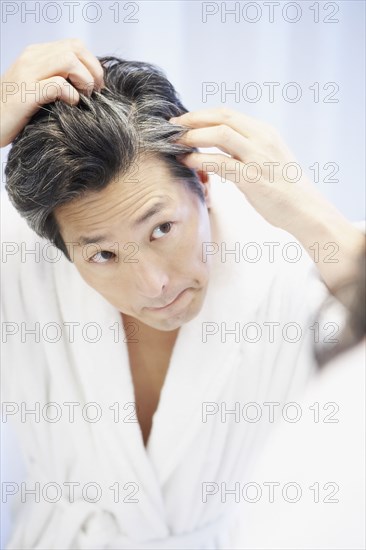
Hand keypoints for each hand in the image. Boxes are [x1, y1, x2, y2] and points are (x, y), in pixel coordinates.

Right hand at [0, 38, 104, 146]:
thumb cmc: (18, 113)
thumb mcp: (38, 88)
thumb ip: (57, 79)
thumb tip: (90, 83)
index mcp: (36, 55)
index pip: (75, 45)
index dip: (92, 64)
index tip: (97, 86)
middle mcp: (31, 58)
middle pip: (76, 48)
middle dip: (93, 70)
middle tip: (95, 92)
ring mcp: (27, 74)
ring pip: (69, 60)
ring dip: (84, 80)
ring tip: (84, 98)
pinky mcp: (26, 93)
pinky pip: (58, 85)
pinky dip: (71, 95)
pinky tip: (70, 106)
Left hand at [170, 107, 364, 290]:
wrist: (306, 210)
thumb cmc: (285, 189)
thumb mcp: (268, 160)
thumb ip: (245, 151)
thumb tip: (218, 149)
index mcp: (265, 132)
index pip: (227, 114)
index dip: (201, 115)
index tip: (184, 121)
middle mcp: (262, 138)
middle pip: (221, 117)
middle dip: (192, 120)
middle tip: (172, 128)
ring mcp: (257, 156)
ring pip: (219, 134)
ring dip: (193, 136)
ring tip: (175, 143)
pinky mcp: (252, 177)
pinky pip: (219, 162)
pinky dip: (199, 159)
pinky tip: (187, 161)